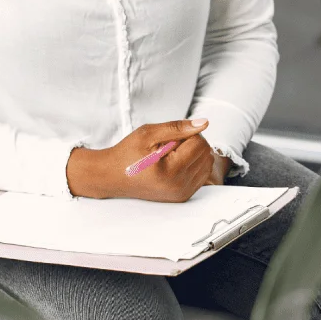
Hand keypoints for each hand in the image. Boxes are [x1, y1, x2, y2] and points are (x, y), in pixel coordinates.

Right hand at [67, 119, 223, 200]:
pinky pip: (202, 175)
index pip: (199, 143)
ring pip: (207, 163)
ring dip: (195, 154)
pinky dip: (194, 165)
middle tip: (171, 143)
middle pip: (206, 153)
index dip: (188, 133)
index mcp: (170, 171)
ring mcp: (181, 193)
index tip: (172, 135)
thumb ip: (178, 127)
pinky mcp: (182, 197)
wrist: (112, 176)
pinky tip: (176, 162)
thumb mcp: (148, 133)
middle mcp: (178, 186)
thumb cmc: (128, 153)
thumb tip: (204, 123)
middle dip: (193, 143)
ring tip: (173, 153)